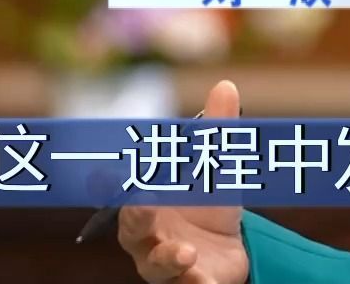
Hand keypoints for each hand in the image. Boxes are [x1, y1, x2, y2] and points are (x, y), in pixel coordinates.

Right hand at [118, 79, 249, 283]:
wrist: (228, 249)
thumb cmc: (206, 205)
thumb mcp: (216, 167)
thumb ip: (217, 131)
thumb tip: (226, 85)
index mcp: (145, 207)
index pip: (126, 195)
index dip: (121, 185)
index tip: (125, 173)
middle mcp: (148, 239)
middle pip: (133, 232)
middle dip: (137, 219)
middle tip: (144, 204)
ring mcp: (167, 266)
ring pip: (158, 267)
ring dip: (169, 260)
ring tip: (186, 254)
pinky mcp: (192, 283)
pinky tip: (205, 281)